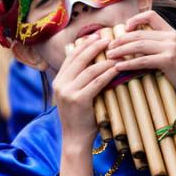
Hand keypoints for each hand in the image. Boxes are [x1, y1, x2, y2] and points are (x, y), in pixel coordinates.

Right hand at [52, 33, 118, 149]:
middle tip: (108, 39)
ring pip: (89, 69)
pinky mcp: (78, 100)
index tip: (97, 36)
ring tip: (116, 53)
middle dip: (94, 47)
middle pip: (79, 59)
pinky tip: (116, 68)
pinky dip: (107, 73)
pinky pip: (96, 82)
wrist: (75, 139)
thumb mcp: (74, 95)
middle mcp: (60, 84)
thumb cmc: (80, 117)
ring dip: (105, 60)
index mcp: (58, 81)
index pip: (71, 57)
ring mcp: (68, 92)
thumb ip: (79, 80)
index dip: (84, 45)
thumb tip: (94, 61)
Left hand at [105, 10, 175, 101]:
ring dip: (121, 50)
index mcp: (171, 32)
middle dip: (121, 40)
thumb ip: (158, 45)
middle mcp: (171, 37)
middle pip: (139, 33)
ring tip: (109, 55)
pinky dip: (128, 63)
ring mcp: (170, 48)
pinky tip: (118, 67)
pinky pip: (142, 60)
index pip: (151, 16)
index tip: (124, 29)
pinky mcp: (168, 61)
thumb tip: (133, 45)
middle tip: (109, 47)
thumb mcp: (173, 52)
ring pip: (138, 46)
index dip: (135, 19)